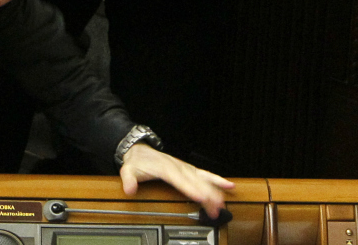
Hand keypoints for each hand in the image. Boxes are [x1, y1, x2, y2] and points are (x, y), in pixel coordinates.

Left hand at [119, 142, 233, 218]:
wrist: (139, 150)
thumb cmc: (137, 162)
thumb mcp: (128, 170)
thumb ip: (129, 179)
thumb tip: (130, 188)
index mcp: (165, 168)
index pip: (179, 179)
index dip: (190, 188)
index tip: (201, 197)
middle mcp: (178, 167)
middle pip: (195, 180)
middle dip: (207, 193)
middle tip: (217, 206)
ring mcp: (184, 168)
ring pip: (203, 178)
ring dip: (215, 189)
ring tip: (224, 201)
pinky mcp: (188, 170)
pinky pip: (205, 174)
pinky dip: (217, 180)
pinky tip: (229, 185)